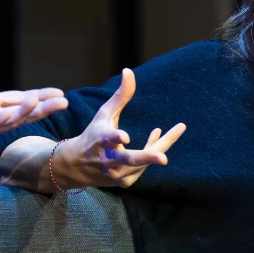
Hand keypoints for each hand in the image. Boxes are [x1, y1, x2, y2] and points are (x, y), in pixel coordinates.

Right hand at [51, 69, 184, 188]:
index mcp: (100, 139)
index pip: (108, 138)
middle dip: (146, 158)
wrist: (75, 166)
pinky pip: (143, 168)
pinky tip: (157, 142)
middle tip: (163, 158)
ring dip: (159, 146)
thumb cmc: (93, 135)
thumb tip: (129, 71)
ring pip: (143, 162)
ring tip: (178, 128)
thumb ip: (120, 95)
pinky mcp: (123, 182)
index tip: (125, 137)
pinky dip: (153, 154)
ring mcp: (116, 173)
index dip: (116, 138)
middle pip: (128, 160)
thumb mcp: (104, 114)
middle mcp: (107, 159)